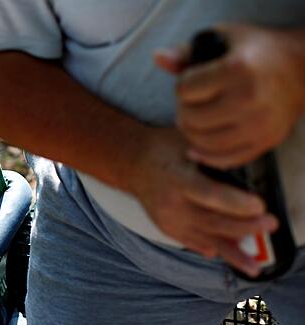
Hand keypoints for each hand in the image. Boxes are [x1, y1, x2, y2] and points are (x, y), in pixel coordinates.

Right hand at [126, 128, 277, 275]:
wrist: (132, 164)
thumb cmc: (165, 148)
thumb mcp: (188, 141)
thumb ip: (213, 155)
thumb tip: (246, 166)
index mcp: (177, 179)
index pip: (209, 195)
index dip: (235, 203)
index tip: (259, 206)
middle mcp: (171, 204)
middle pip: (211, 221)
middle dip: (244, 227)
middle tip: (269, 225)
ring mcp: (167, 220)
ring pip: (205, 239)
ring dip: (232, 251)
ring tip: (254, 266)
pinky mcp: (167, 229)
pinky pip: (193, 243)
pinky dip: (213, 249)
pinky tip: (229, 256)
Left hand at [155, 24, 304, 168]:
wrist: (300, 69)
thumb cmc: (254, 52)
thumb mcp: (222, 40)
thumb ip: (186, 52)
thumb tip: (158, 58)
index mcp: (237, 69)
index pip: (185, 90)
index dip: (182, 85)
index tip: (192, 81)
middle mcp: (249, 98)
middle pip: (191, 118)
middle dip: (183, 110)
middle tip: (191, 104)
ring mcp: (259, 123)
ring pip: (204, 142)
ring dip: (191, 133)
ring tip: (193, 121)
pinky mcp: (266, 141)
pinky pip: (226, 159)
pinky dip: (206, 157)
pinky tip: (195, 149)